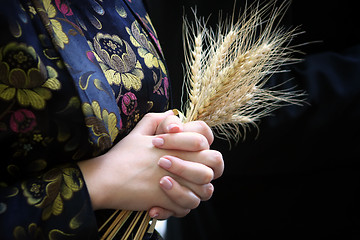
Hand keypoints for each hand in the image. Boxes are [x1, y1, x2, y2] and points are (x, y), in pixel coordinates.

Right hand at [78, 111, 222, 217]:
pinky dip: (179, 207)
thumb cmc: (121, 156)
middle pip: (214, 163)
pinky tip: (164, 202)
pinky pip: (186, 208)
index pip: (204, 139)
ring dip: (195, 191)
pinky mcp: (166, 201)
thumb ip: (157, 120)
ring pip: (205, 190)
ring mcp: (175, 182)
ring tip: (178, 189)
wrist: (104, 179)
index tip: (187, 151)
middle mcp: (179, 162)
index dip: (202, 145)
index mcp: (174, 144)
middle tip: (191, 173)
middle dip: (207, 167)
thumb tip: (173, 115)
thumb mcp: (139, 131)